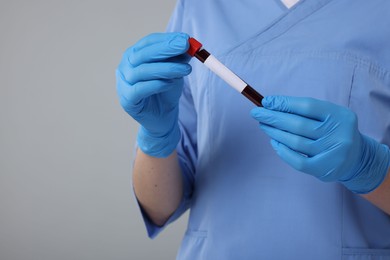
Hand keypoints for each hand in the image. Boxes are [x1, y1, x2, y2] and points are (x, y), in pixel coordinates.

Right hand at [116, 32, 190, 156]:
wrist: (162, 117)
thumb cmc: (166, 91)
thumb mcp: (175, 71)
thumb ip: (180, 58)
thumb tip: (189, 44)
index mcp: (135, 55)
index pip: (148, 42)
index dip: (166, 39)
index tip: (185, 39)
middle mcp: (125, 66)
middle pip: (143, 54)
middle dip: (166, 48)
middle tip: (184, 46)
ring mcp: (123, 83)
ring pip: (142, 71)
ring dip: (166, 68)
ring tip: (186, 69)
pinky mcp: (127, 100)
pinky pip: (139, 89)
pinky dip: (156, 84)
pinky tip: (169, 83)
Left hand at [251, 96, 389, 193]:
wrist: (356, 157)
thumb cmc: (333, 130)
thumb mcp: (327, 115)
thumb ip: (303, 109)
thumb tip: (270, 104)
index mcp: (339, 115)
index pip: (307, 106)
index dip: (284, 103)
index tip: (266, 101)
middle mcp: (338, 134)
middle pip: (298, 124)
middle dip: (274, 117)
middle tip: (257, 113)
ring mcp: (332, 153)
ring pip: (295, 142)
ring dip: (275, 132)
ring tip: (264, 125)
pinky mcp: (324, 169)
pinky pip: (297, 160)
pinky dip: (283, 151)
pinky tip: (274, 142)